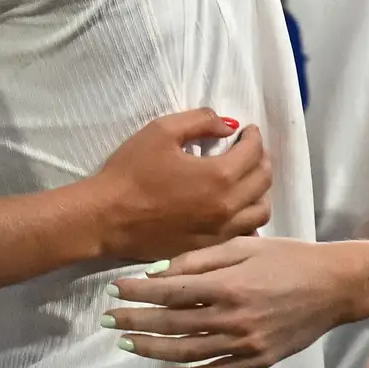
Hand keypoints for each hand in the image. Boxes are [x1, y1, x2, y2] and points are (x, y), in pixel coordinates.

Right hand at [82, 110, 272, 263]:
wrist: (105, 217)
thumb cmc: (130, 172)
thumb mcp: (162, 131)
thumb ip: (201, 121)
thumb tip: (229, 126)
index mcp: (219, 176)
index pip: (254, 153)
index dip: (254, 137)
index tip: (247, 131)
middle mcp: (227, 206)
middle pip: (263, 181)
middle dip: (261, 159)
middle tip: (249, 151)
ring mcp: (220, 231)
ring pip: (260, 211)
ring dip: (260, 191)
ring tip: (246, 179)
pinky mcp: (208, 247)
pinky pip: (243, 233)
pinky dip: (247, 217)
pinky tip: (235, 207)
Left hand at [105, 237, 368, 367]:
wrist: (337, 286)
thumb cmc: (290, 258)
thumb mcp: (247, 245)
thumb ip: (201, 259)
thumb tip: (159, 272)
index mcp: (229, 285)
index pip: (169, 292)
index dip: (137, 292)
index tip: (114, 290)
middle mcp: (233, 319)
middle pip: (171, 325)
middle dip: (135, 322)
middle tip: (108, 320)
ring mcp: (245, 344)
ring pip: (186, 353)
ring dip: (151, 350)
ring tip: (126, 343)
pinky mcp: (256, 361)